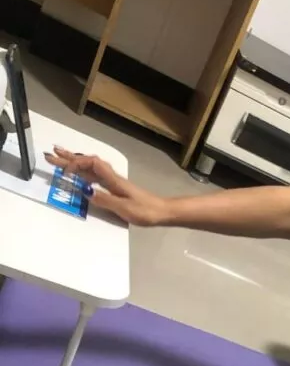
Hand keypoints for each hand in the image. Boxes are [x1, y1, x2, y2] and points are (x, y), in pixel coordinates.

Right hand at [45, 146, 167, 225]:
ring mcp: (113, 182)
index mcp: (113, 180)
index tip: (65, 171)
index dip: (77, 164)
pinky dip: (83, 172)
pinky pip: (95, 176)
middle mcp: (111, 178)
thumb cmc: (145, 211)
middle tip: (51, 153)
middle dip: (69, 158)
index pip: (91, 164)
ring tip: (59, 157)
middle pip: (87, 164)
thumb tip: (86, 191)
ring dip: (74, 162)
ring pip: (90, 169)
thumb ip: (105, 200)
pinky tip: (77, 173)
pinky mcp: (115, 188)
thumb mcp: (124, 208)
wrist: (162, 212)